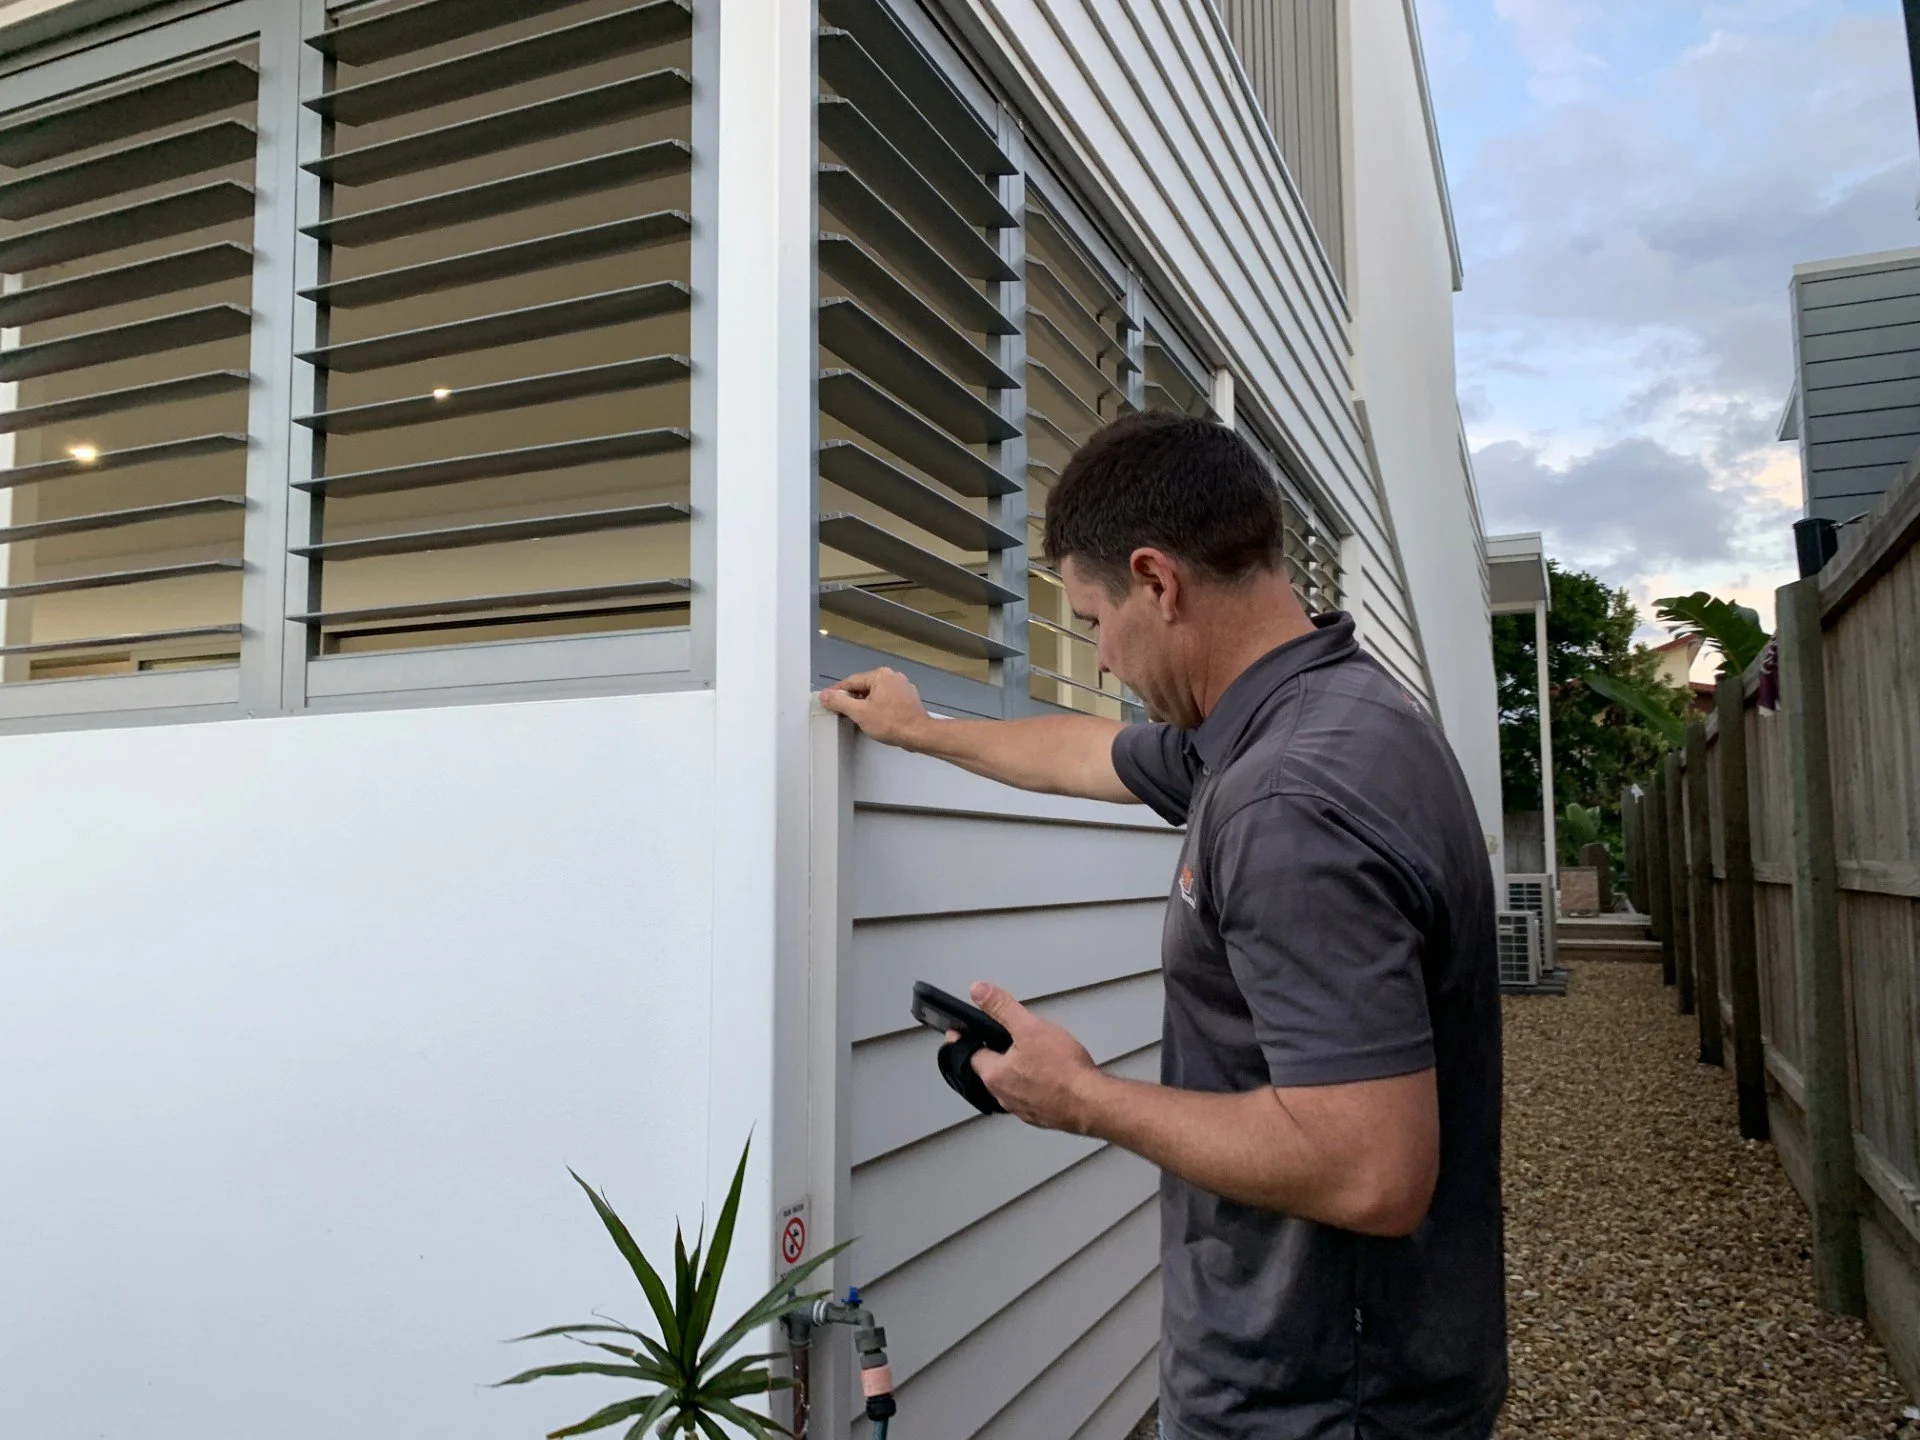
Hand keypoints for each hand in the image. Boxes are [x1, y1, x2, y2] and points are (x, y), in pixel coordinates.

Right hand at [819, 668, 932, 748]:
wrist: (919, 734)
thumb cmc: (891, 723)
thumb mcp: (859, 713)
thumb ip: (840, 702)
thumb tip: (825, 695)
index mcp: (881, 675)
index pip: (852, 681)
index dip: (837, 691)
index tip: (828, 699)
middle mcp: (893, 677)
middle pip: (864, 686)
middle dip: (852, 698)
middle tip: (842, 711)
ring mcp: (903, 687)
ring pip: (876, 693)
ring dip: (866, 703)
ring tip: (858, 717)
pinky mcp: (908, 699)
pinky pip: (887, 699)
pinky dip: (879, 707)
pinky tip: (876, 718)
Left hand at [965, 982, 1105, 1133]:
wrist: (1092, 1104)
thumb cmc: (1063, 1070)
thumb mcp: (1029, 1028)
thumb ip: (1002, 1008)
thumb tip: (979, 990)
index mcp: (995, 1075)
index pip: (970, 1054)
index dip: (965, 1040)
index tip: (957, 1034)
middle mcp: (1004, 1096)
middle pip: (989, 1071)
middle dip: (992, 1056)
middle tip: (997, 1041)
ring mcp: (1023, 1109)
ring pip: (1010, 1087)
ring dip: (1013, 1073)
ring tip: (1026, 1057)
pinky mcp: (1042, 1116)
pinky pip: (1030, 1099)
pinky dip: (1032, 1086)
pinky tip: (1046, 1078)